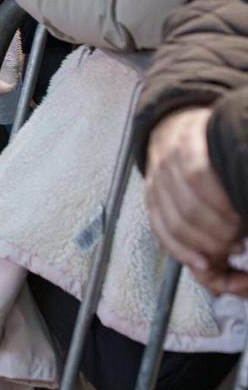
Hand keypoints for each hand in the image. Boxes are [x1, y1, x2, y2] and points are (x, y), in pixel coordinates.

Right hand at [145, 107, 243, 275]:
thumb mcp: (223, 139)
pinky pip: (161, 232)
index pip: (197, 176)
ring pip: (175, 224)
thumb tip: (244, 194)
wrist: (170, 127)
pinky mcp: (150, 201)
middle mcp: (166, 164)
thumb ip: (236, 164)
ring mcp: (155, 184)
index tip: (241, 219)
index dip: (222, 204)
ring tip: (228, 250)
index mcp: (187, 142)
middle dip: (219, 233)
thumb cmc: (206, 138)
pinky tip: (201, 262)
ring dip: (205, 245)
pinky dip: (182, 252)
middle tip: (239, 241)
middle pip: (188, 208)